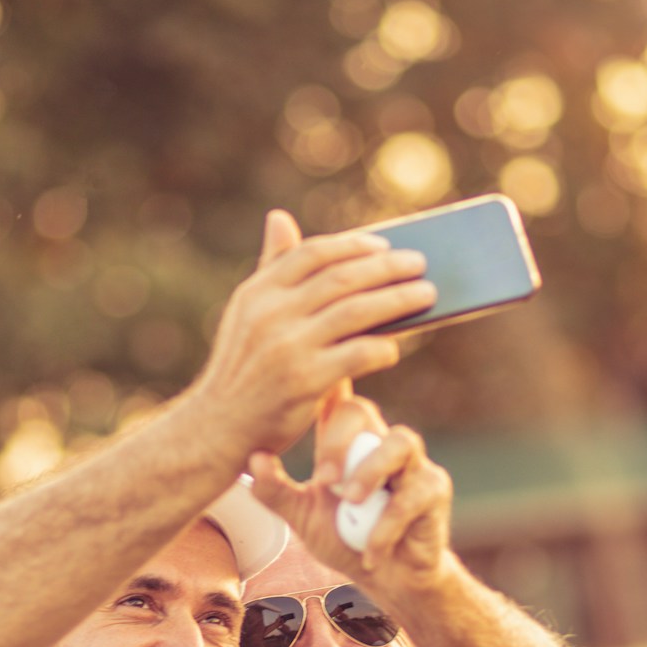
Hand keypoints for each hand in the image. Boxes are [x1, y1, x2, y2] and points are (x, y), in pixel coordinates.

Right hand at [181, 212, 434, 458]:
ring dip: (398, 300)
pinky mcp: (304, 381)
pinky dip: (383, 347)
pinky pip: (358, 354)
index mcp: (257, 293)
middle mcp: (270, 315)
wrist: (219, 428)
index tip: (384, 246)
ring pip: (356, 312)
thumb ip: (271, 268)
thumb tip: (280, 217)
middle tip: (419, 263)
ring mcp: (287, 347)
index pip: (313, 255)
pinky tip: (396, 347)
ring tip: (426, 294)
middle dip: (387, 268)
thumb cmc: (244, 369)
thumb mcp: (248, 314)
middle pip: (342, 279)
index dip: (353, 246)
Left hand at [248, 390, 452, 583]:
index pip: (334, 400)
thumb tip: (253, 458)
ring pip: (398, 442)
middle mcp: (379, 442)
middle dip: (337, 441)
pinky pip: (410, 497)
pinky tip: (369, 553)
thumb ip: (276, 491)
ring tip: (352, 501)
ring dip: (370, 472)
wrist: (388, 580)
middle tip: (323, 480)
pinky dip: (384, 528)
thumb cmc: (345, 540)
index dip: (323, 385)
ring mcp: (412, 462)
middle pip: (361, 411)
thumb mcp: (302, 517)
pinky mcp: (434, 489)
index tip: (302, 380)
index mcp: (346, 443)